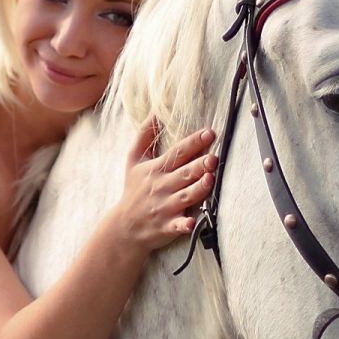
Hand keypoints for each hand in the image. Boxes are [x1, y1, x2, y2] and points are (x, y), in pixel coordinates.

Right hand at [111, 118, 216, 255]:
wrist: (125, 226)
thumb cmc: (133, 190)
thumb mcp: (134, 160)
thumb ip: (145, 136)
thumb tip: (155, 113)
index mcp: (156, 169)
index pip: (177, 152)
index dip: (193, 142)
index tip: (209, 133)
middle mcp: (162, 187)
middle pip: (184, 173)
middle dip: (198, 165)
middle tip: (213, 158)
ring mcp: (165, 207)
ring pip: (185, 196)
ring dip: (198, 188)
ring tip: (210, 179)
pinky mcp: (167, 226)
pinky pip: (177, 225)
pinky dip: (184, 224)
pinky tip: (192, 222)